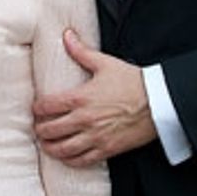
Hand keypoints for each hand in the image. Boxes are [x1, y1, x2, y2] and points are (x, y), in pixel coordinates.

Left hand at [32, 29, 156, 166]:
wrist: (160, 103)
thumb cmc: (133, 81)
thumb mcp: (105, 63)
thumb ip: (81, 51)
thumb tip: (66, 34)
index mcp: (80, 98)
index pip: (47, 106)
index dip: (36, 109)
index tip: (35, 109)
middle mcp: (84, 119)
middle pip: (51, 130)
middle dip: (40, 130)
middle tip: (37, 128)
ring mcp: (95, 137)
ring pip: (63, 149)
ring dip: (50, 148)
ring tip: (46, 144)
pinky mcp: (108, 150)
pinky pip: (82, 160)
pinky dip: (70, 160)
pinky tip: (65, 157)